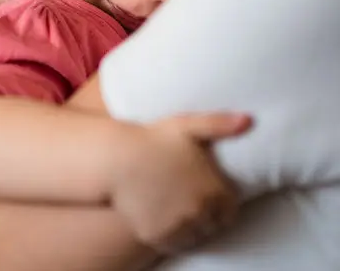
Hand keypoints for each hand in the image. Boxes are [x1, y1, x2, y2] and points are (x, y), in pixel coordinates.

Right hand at [110, 112, 251, 253]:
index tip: (207, 198)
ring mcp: (179, 227)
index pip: (229, 212)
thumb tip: (249, 120)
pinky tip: (159, 219)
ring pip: (192, 238)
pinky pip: (171, 244)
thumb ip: (220, 124)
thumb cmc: (150, 139)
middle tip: (186, 204)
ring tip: (173, 212)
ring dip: (188, 229)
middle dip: (204, 217)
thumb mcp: (186, 126)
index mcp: (215, 191)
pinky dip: (169, 237)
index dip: (219, 205)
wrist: (115, 158)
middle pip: (211, 226)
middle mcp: (201, 213)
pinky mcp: (157, 236)